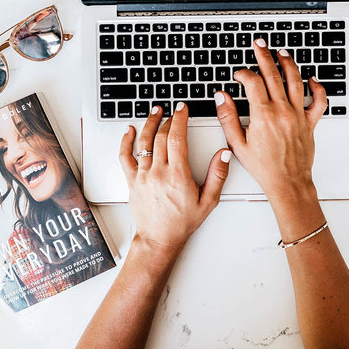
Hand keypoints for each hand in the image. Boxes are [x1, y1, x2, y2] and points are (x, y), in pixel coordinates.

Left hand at [119, 103, 231, 252]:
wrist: (159, 239)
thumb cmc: (182, 223)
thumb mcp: (208, 201)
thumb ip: (218, 175)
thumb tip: (223, 154)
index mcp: (178, 175)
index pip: (177, 138)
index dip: (180, 119)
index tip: (183, 109)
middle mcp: (158, 173)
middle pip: (161, 137)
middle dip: (168, 119)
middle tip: (174, 111)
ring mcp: (143, 176)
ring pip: (143, 142)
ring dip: (149, 124)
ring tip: (155, 112)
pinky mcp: (132, 181)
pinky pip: (125, 157)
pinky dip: (125, 141)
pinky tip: (129, 131)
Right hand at [214, 39, 326, 200]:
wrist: (287, 183)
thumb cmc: (264, 168)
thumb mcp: (238, 144)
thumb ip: (228, 118)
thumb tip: (221, 98)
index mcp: (263, 116)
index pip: (253, 82)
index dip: (243, 74)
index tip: (239, 75)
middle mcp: (282, 111)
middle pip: (273, 75)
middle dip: (264, 56)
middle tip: (260, 44)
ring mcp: (298, 115)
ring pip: (296, 81)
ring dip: (288, 63)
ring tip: (281, 53)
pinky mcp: (310, 122)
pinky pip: (318, 101)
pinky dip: (317, 87)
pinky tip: (311, 79)